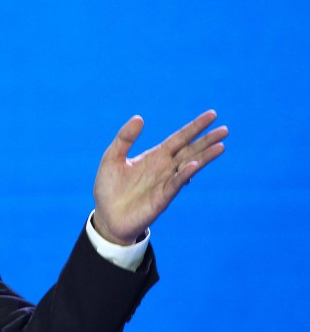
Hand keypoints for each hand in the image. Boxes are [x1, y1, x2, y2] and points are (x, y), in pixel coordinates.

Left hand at [92, 110, 227, 245]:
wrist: (107, 216)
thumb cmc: (109, 188)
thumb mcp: (112, 158)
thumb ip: (125, 138)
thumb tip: (140, 118)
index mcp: (155, 156)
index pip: (179, 138)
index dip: (194, 127)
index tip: (212, 115)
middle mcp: (164, 168)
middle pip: (190, 150)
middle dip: (206, 140)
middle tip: (225, 129)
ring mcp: (165, 183)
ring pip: (189, 166)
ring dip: (204, 157)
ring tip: (220, 146)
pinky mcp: (161, 198)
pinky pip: (175, 183)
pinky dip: (185, 174)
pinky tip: (194, 165)